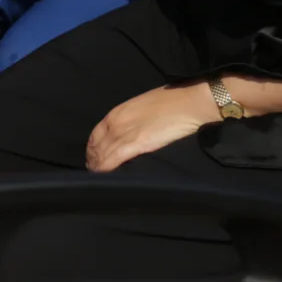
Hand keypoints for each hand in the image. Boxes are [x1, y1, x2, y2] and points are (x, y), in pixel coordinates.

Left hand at [83, 83, 212, 171]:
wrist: (188, 103)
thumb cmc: (171, 103)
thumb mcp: (142, 108)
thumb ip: (131, 120)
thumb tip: (130, 132)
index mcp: (117, 112)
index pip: (95, 134)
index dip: (93, 149)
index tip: (93, 158)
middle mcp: (115, 123)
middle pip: (96, 146)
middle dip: (93, 160)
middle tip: (95, 172)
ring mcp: (123, 133)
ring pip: (101, 155)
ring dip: (98, 168)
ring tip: (99, 178)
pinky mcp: (134, 144)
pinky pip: (112, 160)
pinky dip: (105, 170)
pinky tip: (104, 178)